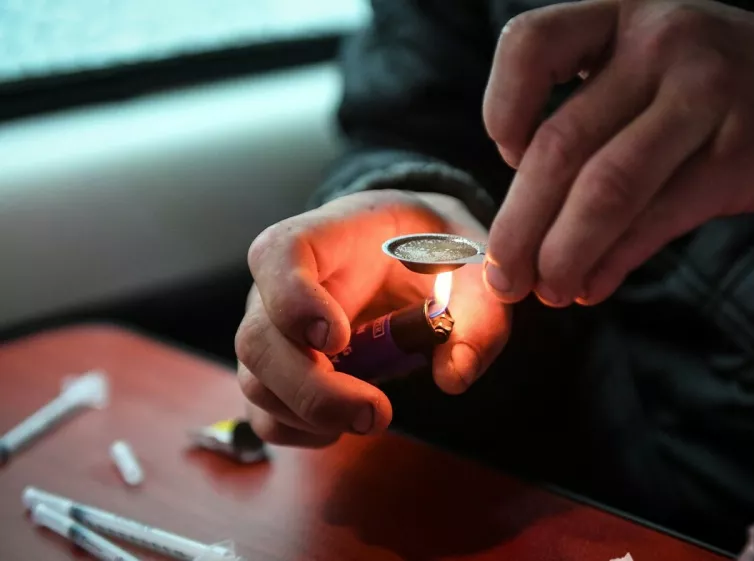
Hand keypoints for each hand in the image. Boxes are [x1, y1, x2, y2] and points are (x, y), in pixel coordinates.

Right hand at [235, 190, 510, 446]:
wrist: (419, 254)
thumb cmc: (438, 253)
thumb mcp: (475, 269)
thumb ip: (478, 316)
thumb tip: (454, 377)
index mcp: (325, 238)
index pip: (278, 255)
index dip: (294, 299)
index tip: (338, 337)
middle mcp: (280, 284)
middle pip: (258, 338)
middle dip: (312, 388)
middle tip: (374, 411)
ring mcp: (273, 330)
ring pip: (256, 383)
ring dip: (311, 415)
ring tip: (372, 417)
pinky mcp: (279, 372)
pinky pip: (265, 414)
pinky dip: (301, 432)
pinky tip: (344, 428)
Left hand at [482, 0, 753, 305]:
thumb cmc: (744, 98)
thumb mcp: (668, 80)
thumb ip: (602, 124)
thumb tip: (528, 222)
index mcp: (629, 17)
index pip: (531, 45)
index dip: (501, 108)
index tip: (506, 161)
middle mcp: (663, 42)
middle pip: (560, 144)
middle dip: (519, 224)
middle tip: (503, 277)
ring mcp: (707, 91)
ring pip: (605, 188)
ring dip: (562, 253)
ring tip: (546, 292)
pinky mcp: (745, 150)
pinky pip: (657, 217)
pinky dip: (614, 261)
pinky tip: (595, 284)